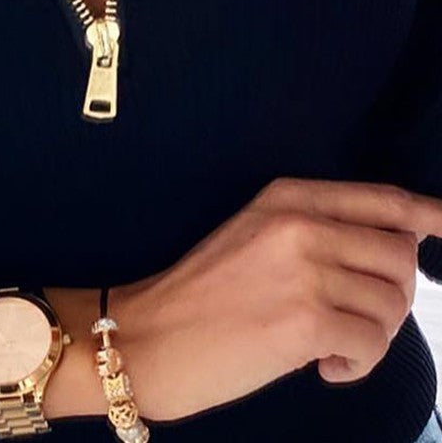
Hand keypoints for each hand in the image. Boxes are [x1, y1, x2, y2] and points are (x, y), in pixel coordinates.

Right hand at [108, 177, 441, 421]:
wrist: (150, 337)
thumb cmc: (202, 294)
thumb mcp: (257, 238)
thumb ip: (319, 231)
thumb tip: (397, 247)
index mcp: (287, 196)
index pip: (381, 199)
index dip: (427, 213)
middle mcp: (300, 223)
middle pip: (399, 254)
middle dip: (393, 294)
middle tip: (357, 320)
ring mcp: (305, 270)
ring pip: (392, 303)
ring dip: (375, 335)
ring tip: (333, 346)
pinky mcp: (306, 321)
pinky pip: (374, 344)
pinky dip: (358, 363)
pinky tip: (324, 367)